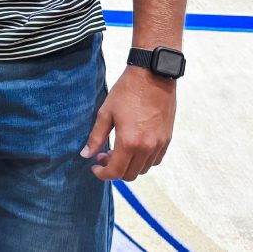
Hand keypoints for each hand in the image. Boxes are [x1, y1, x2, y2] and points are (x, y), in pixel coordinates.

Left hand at [81, 66, 175, 180]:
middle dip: (114, 170)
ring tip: (117, 151)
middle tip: (103, 156)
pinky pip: (155, 160)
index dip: (103, 174)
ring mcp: (159, 145)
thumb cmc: (126, 92)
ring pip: (143, 169)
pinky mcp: (166, 139)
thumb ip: (96, 136)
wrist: (152, 76)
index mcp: (129, 142)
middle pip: (130, 174)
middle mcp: (147, 148)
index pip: (116, 171)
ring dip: (129, 166)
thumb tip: (86, 155)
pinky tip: (133, 147)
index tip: (94, 168)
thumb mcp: (106, 112)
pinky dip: (143, 160)